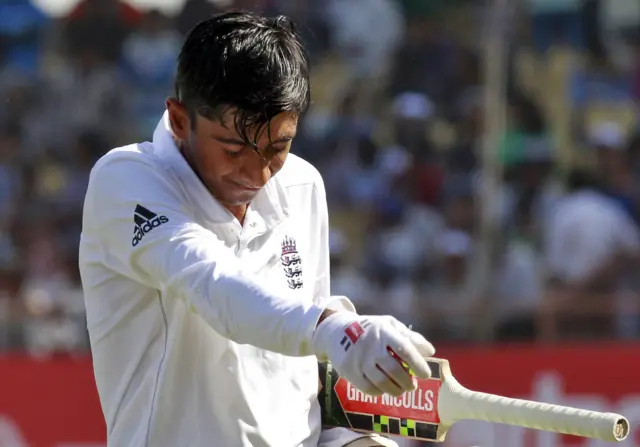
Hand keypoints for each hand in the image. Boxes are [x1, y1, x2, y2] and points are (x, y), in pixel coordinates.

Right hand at [312, 312, 434, 396]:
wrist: (337, 331)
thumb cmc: (371, 329)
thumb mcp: (390, 325)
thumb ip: (411, 337)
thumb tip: (430, 352)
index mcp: (384, 332)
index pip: (405, 349)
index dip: (418, 364)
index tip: (426, 374)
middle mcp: (372, 346)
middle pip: (395, 370)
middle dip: (407, 382)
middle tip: (412, 385)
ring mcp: (360, 360)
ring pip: (383, 383)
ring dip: (396, 390)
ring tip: (401, 389)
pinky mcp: (350, 372)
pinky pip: (369, 389)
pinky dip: (381, 392)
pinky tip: (385, 388)